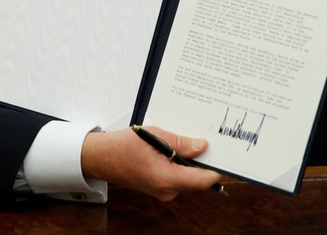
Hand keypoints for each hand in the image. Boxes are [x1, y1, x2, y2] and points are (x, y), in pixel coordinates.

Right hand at [80, 126, 222, 200]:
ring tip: (182, 140)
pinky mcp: (160, 187)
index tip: (226, 156)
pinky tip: (174, 148)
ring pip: (188, 176)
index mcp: (166, 179)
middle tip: (207, 140)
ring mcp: (163, 191)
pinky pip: (178, 176)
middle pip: (197, 178)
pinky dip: (180, 163)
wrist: (100, 157)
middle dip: (202, 160)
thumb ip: (181, 143)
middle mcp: (167, 190)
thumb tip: (202, 146)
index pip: (203, 180)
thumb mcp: (155, 135)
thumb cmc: (122, 146)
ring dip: (189, 160)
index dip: (217, 168)